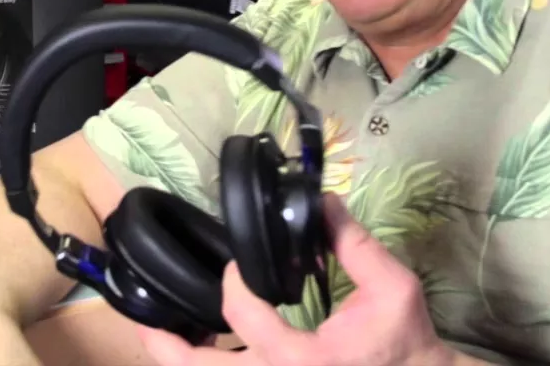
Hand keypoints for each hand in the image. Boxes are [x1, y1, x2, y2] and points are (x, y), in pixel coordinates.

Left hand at [136, 193, 464, 365]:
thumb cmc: (406, 341)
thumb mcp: (392, 287)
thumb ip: (355, 244)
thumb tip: (322, 200)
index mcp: (300, 358)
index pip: (242, 314)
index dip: (232, 281)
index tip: (235, 263)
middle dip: (167, 346)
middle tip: (144, 320)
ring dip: (182, 360)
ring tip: (157, 336)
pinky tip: (200, 349)